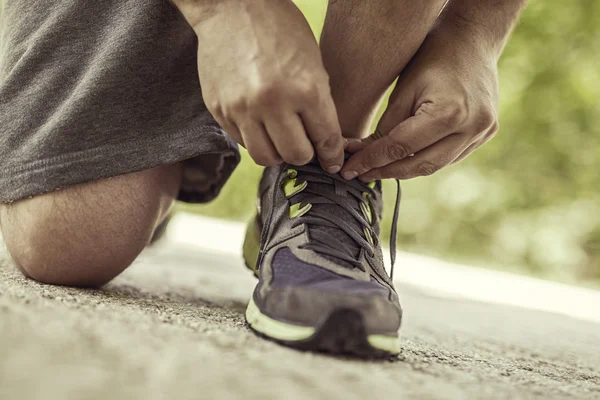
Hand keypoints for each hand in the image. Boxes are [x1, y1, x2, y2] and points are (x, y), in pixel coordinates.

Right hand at [186, 0, 343, 171]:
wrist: (232, 6)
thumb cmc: (280, 30)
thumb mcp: (313, 63)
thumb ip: (319, 105)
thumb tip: (325, 143)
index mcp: (305, 89)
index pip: (325, 139)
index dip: (332, 155)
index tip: (332, 162)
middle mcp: (272, 103)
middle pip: (295, 156)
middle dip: (304, 153)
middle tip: (304, 143)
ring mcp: (242, 108)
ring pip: (266, 158)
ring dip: (277, 152)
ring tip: (280, 137)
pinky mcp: (219, 110)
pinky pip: (242, 142)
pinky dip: (254, 138)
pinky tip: (259, 121)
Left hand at [342, 33, 499, 180]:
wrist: (473, 37)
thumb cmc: (432, 56)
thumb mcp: (403, 89)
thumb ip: (385, 127)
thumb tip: (360, 155)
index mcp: (449, 114)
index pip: (400, 147)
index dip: (371, 160)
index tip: (349, 169)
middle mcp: (471, 128)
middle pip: (419, 164)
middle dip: (386, 171)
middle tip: (359, 174)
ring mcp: (482, 133)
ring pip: (435, 165)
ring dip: (404, 169)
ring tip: (377, 169)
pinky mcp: (486, 133)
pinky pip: (450, 157)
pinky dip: (425, 159)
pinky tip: (405, 158)